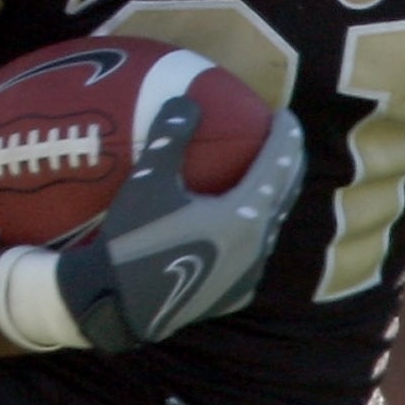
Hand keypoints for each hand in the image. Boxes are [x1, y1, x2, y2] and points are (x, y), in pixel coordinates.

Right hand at [56, 93, 306, 351]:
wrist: (117, 306)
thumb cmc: (132, 241)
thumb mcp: (147, 183)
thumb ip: (170, 137)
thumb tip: (186, 98)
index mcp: (242, 217)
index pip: (278, 166)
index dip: (285, 137)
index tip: (285, 114)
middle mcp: (255, 247)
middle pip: (283, 194)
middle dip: (287, 162)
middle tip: (283, 138)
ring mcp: (249, 274)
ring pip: (271, 226)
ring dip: (272, 197)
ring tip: (266, 175)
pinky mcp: (236, 293)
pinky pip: (255, 253)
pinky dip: (255, 228)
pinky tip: (242, 222)